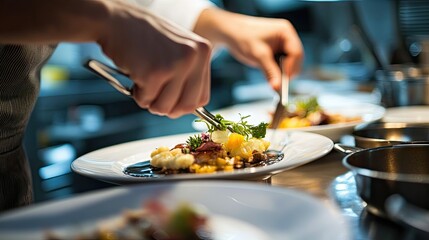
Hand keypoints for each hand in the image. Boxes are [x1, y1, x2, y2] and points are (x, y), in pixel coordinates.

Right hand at [98, 1, 211, 117]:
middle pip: (187, 106)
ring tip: (144, 78)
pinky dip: (137, 93)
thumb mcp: (177, 50)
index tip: (170, 99)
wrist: (116, 20)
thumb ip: (188, 74)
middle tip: (154, 95)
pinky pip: (146, 101)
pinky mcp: (154, 73)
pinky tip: (135, 73)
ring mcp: (175, 65)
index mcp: (203, 51)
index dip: (184, 104)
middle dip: (168, 108)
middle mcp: (193, 57)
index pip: (202, 97)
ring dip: (151, 101)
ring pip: (166, 107)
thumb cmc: (145, 38)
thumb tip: (187, 109)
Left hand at [194, 8, 303, 89]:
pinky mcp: (277, 50)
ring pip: (290, 63)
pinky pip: (282, 64)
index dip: (292, 68)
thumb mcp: (258, 55)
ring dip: (283, 73)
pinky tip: (271, 77)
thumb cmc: (243, 38)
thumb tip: (277, 87)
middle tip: (279, 85)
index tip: (284, 81)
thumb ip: (270, 71)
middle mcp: (287, 37)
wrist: (230, 32)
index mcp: (286, 32)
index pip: (296, 53)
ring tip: (273, 81)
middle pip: (296, 59)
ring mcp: (282, 44)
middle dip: (288, 72)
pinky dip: (278, 71)